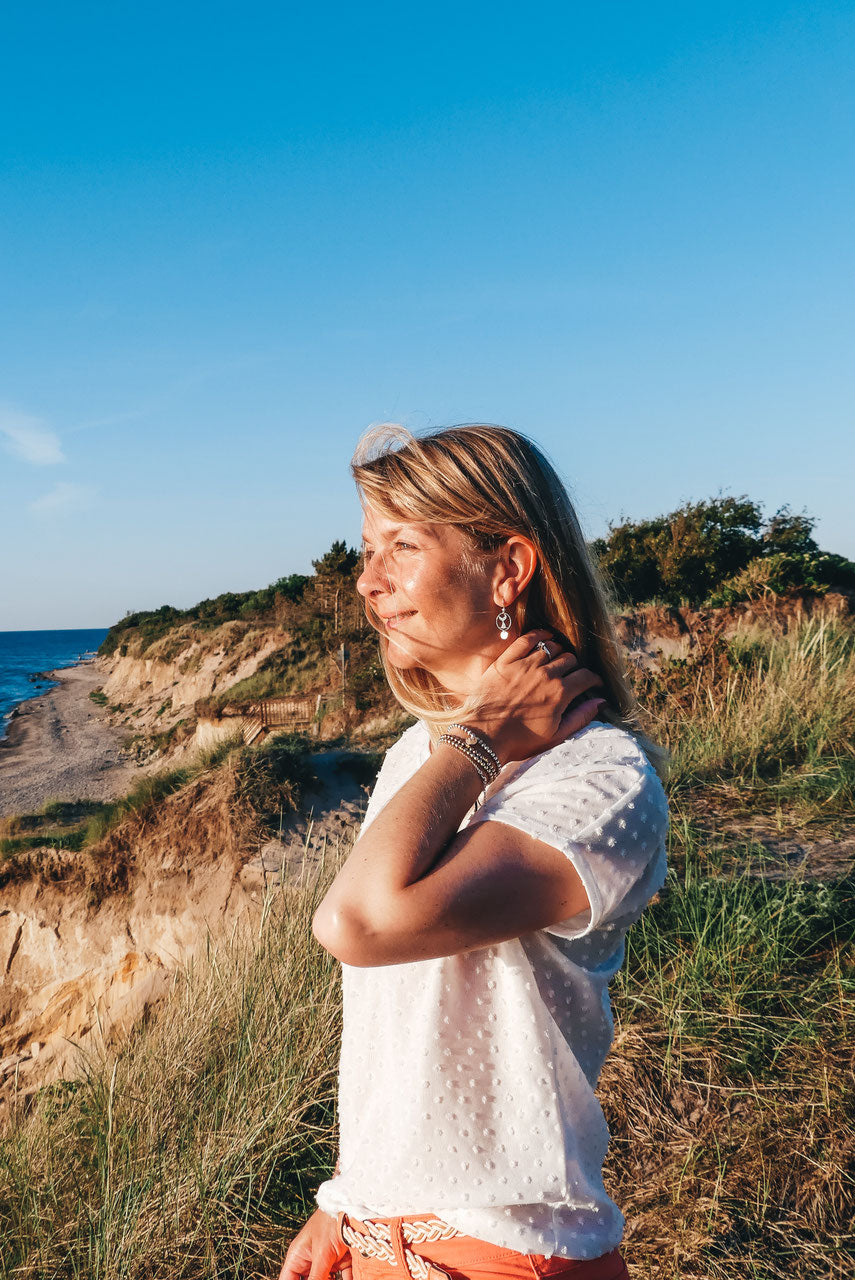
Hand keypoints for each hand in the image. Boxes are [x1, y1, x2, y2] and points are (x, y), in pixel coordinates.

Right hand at [277, 1209, 351, 1279]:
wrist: (353, 1206)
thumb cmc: (330, 1222)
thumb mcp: (321, 1254)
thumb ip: (316, 1278)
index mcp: (297, 1256)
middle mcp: (310, 1260)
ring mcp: (326, 1261)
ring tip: (335, 1278)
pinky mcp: (342, 1261)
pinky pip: (344, 1277)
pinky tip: (358, 1279)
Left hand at [466, 629, 605, 764]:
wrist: (483, 736)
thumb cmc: (520, 741)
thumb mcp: (556, 735)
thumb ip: (581, 717)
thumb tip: (601, 701)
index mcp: (560, 694)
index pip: (586, 676)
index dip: (593, 679)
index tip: (593, 683)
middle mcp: (545, 675)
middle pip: (570, 659)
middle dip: (575, 666)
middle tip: (571, 674)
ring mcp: (525, 665)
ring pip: (551, 647)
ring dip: (558, 652)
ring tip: (556, 660)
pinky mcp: (506, 661)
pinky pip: (527, 639)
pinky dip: (539, 636)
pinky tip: (544, 638)